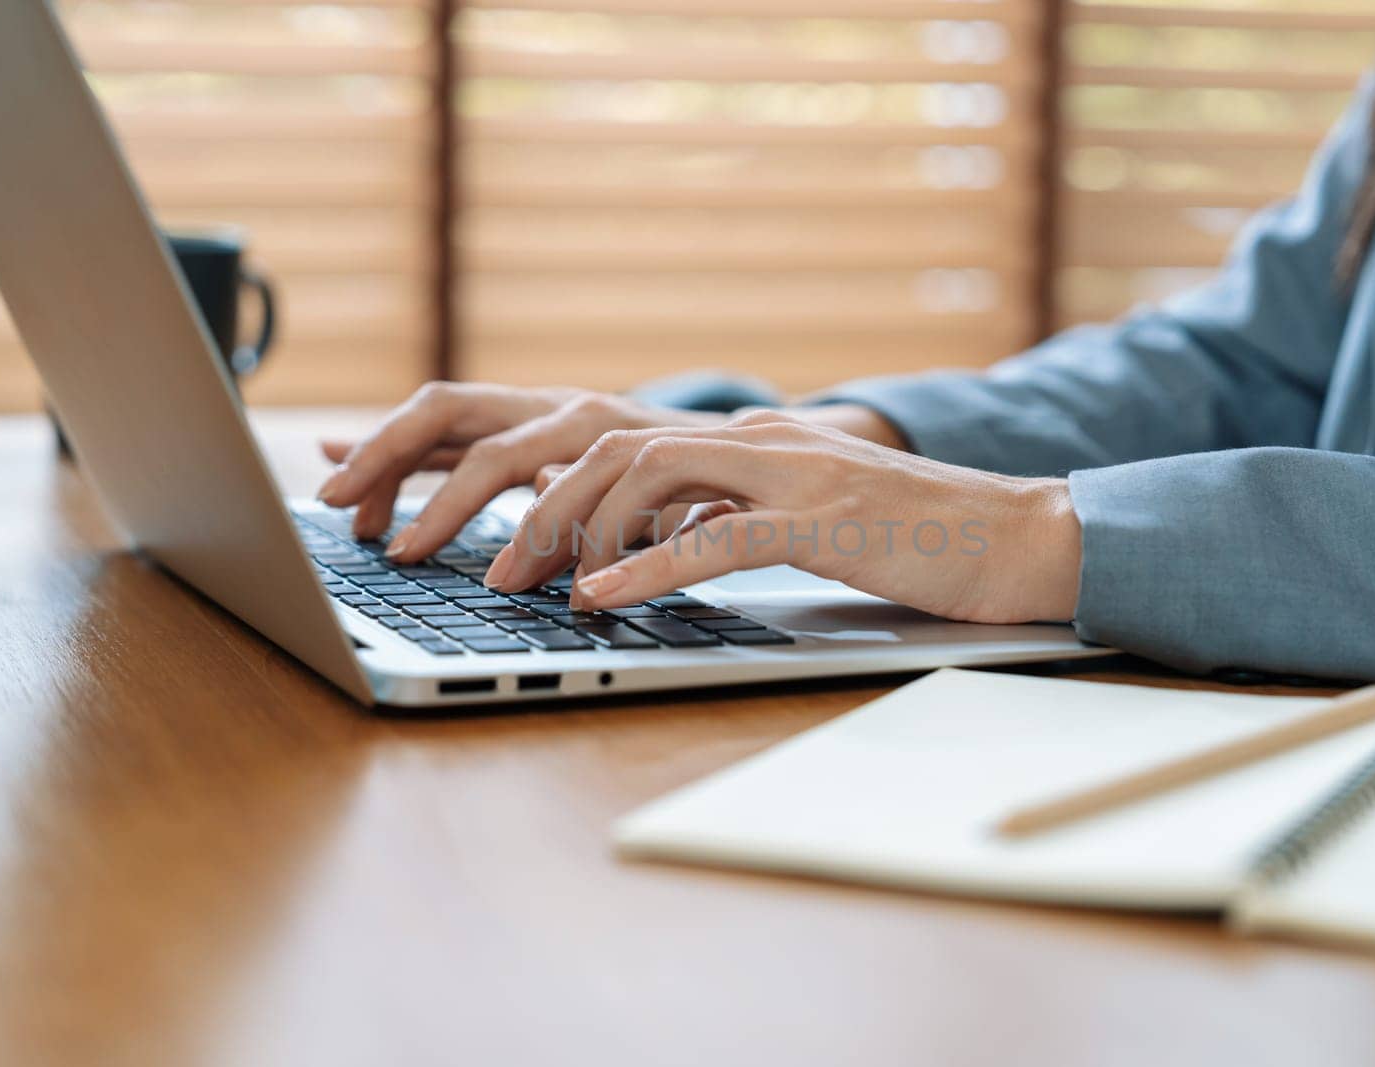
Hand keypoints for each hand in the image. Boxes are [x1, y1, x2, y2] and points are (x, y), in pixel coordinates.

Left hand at [315, 381, 905, 559]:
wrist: (1008, 536)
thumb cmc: (890, 542)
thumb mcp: (772, 522)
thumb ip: (695, 519)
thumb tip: (602, 551)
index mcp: (715, 439)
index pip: (565, 423)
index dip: (461, 439)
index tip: (366, 467)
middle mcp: (736, 436)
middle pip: (576, 434)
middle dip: (476, 485)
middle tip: (403, 540)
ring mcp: (780, 467)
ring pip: (635, 471)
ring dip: (555, 527)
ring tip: (505, 580)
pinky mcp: (819, 516)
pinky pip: (717, 533)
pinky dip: (648, 566)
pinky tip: (597, 598)